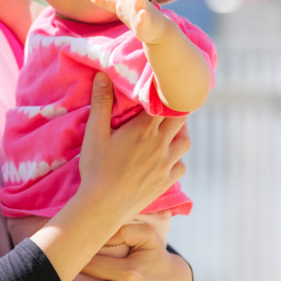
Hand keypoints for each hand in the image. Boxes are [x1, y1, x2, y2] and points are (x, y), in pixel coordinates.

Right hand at [77, 73, 188, 222]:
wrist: (104, 205)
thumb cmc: (96, 167)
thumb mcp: (94, 133)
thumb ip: (102, 102)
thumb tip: (103, 74)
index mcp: (144, 129)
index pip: (166, 103)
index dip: (166, 94)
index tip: (163, 89)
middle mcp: (161, 144)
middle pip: (181, 120)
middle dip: (176, 111)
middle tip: (167, 107)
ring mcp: (167, 164)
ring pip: (185, 142)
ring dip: (179, 134)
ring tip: (168, 132)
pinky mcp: (167, 181)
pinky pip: (181, 165)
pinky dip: (177, 159)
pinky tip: (165, 159)